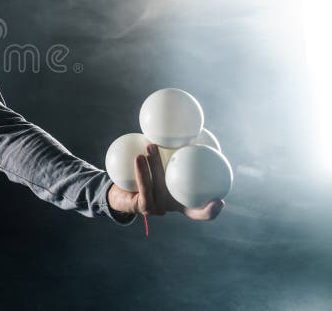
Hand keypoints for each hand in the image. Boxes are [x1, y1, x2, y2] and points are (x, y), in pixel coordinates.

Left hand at [108, 143, 224, 220]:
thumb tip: (188, 129)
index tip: (219, 201)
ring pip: (158, 186)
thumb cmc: (146, 177)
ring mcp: (157, 207)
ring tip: (151, 146)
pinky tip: (138, 157)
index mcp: (181, 200)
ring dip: (155, 165)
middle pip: (181, 193)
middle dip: (188, 176)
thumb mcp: (162, 168)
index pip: (200, 210)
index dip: (211, 210)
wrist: (119, 195)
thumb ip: (175, 156)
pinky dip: (141, 172)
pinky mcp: (142, 206)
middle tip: (188, 148)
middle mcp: (172, 206)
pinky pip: (144, 188)